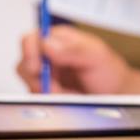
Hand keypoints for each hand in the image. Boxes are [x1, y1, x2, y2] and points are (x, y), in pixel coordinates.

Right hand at [17, 25, 133, 94]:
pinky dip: (48, 100)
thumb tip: (47, 43)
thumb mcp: (96, 56)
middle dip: (36, 79)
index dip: (30, 53)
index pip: (32, 40)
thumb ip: (73, 49)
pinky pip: (37, 97)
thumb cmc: (108, 70)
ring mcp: (47, 75)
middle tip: (54, 87)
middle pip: (24, 64)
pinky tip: (63, 99)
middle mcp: (48, 55)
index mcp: (58, 39)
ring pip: (29, 83)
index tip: (38, 68)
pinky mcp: (47, 92)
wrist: (115, 94)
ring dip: (44, 91)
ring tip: (64, 93)